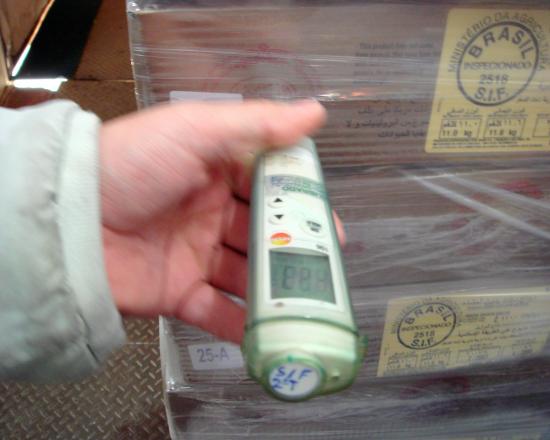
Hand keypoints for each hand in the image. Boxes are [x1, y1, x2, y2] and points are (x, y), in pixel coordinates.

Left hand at [100, 100, 337, 342]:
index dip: (300, 204)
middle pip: (261, 235)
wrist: (68, 220)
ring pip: (245, 276)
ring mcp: (193, 255)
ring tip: (306, 306)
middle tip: (324, 269)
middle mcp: (207, 213)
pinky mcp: (176, 292)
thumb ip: (257, 124)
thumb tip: (316, 112)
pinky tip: (270, 335)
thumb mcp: (195, 130)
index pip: (268, 187)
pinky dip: (242, 326)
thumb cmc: (133, 165)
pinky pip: (216, 312)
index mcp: (213, 171)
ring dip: (274, 291)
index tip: (328, 222)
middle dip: (293, 251)